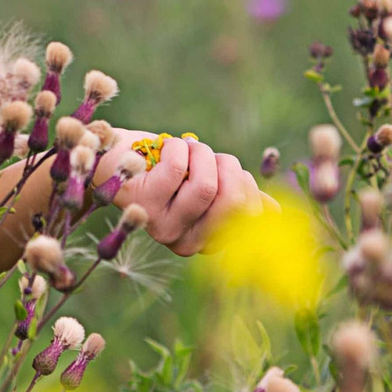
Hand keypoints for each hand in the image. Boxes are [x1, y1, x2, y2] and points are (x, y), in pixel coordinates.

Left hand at [108, 132, 263, 255]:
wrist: (115, 158)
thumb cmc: (165, 169)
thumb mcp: (206, 183)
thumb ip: (238, 198)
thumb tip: (275, 214)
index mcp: (208, 241)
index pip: (252, 216)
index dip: (244, 181)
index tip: (222, 168)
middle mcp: (185, 243)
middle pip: (233, 202)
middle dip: (226, 166)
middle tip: (206, 155)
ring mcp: (162, 226)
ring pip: (206, 185)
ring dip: (201, 153)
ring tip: (186, 148)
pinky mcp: (142, 202)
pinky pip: (176, 167)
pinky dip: (177, 147)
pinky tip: (166, 148)